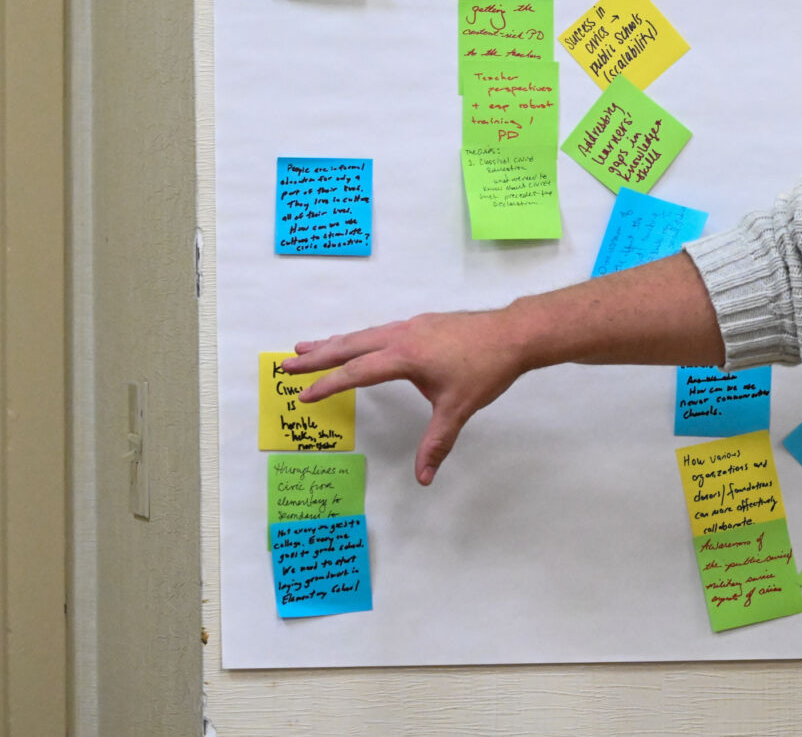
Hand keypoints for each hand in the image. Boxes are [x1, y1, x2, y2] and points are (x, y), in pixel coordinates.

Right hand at [284, 310, 524, 485]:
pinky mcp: (422, 324)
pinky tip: (356, 344)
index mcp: (405, 354)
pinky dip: (358, 338)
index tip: (303, 395)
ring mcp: (412, 326)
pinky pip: (379, 330)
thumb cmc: (486, 369)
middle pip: (351, 345)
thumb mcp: (458, 408)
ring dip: (335, 343)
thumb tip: (424, 478)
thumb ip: (437, 443)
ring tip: (308, 347)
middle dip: (317, 356)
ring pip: (364, 334)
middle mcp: (403, 335)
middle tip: (286, 364)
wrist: (514, 334)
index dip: (328, 384)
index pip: (357, 371)